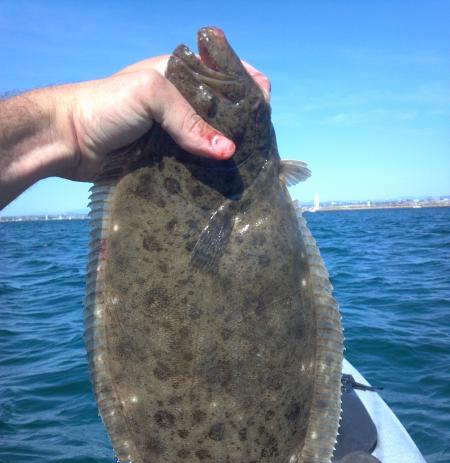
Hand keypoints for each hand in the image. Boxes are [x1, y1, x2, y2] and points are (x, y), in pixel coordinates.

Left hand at [0, 54, 269, 206]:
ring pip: (213, 145)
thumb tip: (228, 151)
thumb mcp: (150, 95)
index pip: (227, 75)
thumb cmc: (104, 105)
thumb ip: (189, 118)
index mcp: (182, 74)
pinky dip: (211, 176)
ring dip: (229, 156)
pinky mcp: (168, 162)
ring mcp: (176, 135)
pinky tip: (225, 184)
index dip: (249, 89)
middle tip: (259, 146)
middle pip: (226, 113)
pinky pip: (197, 168)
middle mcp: (183, 104)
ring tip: (249, 169)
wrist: (68, 141)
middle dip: (245, 128)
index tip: (263, 111)